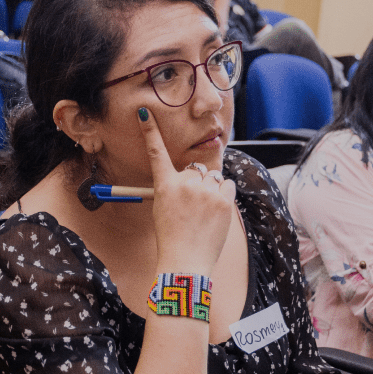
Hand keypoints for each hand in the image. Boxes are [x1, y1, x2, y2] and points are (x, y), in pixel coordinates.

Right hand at [139, 107, 235, 274]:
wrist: (186, 262)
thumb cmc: (173, 238)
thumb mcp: (163, 211)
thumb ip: (176, 191)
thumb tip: (193, 178)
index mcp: (165, 186)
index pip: (156, 153)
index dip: (150, 131)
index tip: (145, 111)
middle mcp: (184, 184)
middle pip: (196, 170)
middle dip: (198, 183)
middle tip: (194, 207)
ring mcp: (205, 191)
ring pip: (213, 177)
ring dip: (212, 189)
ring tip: (204, 213)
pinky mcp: (223, 200)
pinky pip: (228, 186)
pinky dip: (225, 196)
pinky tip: (216, 213)